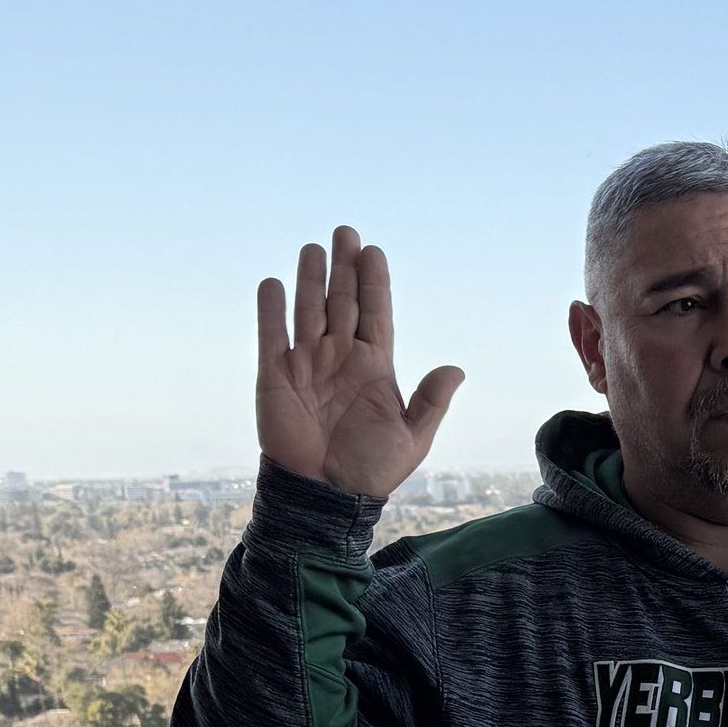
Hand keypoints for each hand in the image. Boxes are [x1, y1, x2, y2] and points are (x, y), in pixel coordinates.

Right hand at [257, 225, 463, 500]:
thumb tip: (456, 369)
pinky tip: (274, 284)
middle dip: (344, 268)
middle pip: (343, 301)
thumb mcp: (412, 438)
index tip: (373, 251)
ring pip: (309, 310)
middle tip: (346, 232)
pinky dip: (271, 311)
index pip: (375, 313)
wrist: (326, 494)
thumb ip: (430, 401)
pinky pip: (272, 336)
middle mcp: (340, 357)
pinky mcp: (275, 376)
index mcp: (375, 367)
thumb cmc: (371, 470)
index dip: (374, 282)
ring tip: (314, 248)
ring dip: (310, 279)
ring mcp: (307, 363)